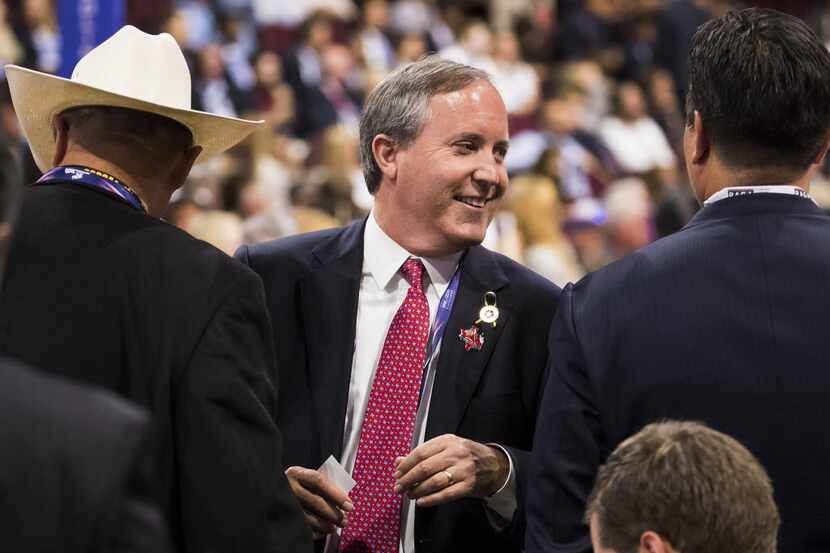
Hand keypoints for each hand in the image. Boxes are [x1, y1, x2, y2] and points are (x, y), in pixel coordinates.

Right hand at [285, 466, 353, 538]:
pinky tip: (320, 533)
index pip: (319, 482)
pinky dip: (312, 531)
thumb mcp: (306, 477)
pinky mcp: (284, 516)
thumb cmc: (299, 483)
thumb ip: (321, 484)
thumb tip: (342, 500)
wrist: (271, 490)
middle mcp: (289, 488)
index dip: (335, 494)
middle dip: (333, 513)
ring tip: (334, 528)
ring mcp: (285, 503)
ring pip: (307, 517)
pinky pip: (300, 526)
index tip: (349, 504)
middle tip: (344, 520)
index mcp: (297, 473)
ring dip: (324, 525)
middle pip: (315, 501)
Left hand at [392, 434, 508, 506]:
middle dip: (408, 479)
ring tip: (409, 495)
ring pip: (434, 482)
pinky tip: (422, 502)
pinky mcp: (469, 485)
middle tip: (398, 487)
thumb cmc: (465, 456)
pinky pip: (446, 494)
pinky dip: (431, 499)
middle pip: (425, 468)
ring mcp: (463, 469)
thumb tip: (398, 462)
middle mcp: (455, 453)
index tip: (396, 474)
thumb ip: (422, 454)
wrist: (494, 465)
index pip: (420, 453)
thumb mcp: (446, 448)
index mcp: (447, 441)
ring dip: (417, 490)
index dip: (406, 465)